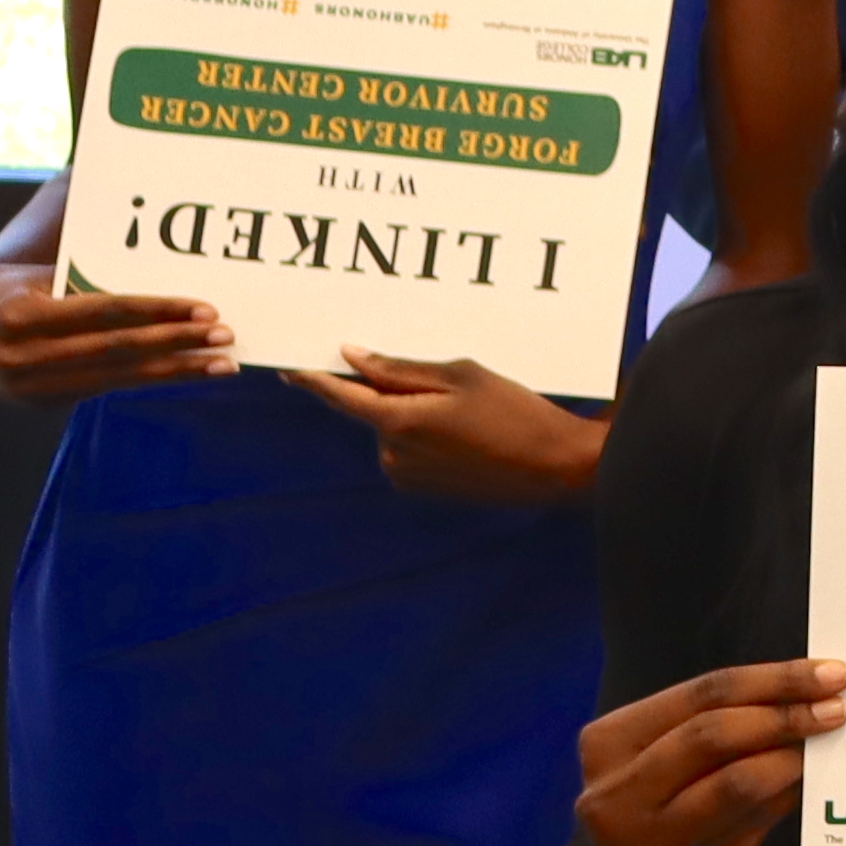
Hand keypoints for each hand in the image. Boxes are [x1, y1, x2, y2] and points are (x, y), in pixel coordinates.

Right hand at [0, 267, 237, 406]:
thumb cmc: (4, 283)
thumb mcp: (33, 268)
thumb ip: (83, 264)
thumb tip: (142, 227)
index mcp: (22, 313)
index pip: (104, 311)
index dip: (157, 310)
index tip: (204, 308)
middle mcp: (25, 356)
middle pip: (118, 348)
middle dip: (177, 343)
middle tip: (226, 335)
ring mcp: (32, 387)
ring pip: (118, 376)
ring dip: (176, 370)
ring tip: (222, 364)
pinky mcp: (42, 402)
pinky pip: (106, 387)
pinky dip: (149, 378)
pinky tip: (186, 371)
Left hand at [283, 350, 602, 503]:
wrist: (554, 466)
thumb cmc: (514, 413)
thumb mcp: (460, 375)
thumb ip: (401, 369)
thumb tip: (354, 358)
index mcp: (400, 422)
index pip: (342, 396)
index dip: (315, 380)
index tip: (292, 368)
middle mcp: (394, 454)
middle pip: (375, 408)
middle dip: (395, 390)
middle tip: (445, 380)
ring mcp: (407, 475)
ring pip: (394, 428)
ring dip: (415, 412)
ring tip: (469, 410)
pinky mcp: (422, 487)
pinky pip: (409, 449)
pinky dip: (427, 433)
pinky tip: (468, 430)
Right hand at [576, 655, 845, 845]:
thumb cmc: (673, 800)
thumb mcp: (671, 752)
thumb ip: (722, 719)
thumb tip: (811, 686)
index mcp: (606, 746)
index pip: (702, 694)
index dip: (773, 679)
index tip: (830, 673)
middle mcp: (614, 801)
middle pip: (712, 736)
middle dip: (785, 716)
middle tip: (838, 709)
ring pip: (739, 783)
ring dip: (792, 759)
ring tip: (827, 744)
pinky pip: (760, 825)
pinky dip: (788, 799)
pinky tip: (808, 787)